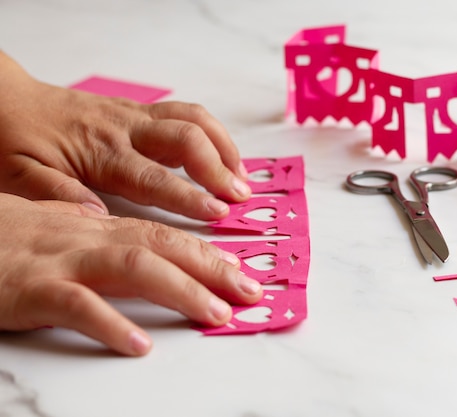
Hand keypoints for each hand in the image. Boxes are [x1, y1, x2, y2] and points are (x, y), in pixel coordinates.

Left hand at [0, 51, 250, 219]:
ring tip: (242, 176)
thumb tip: (100, 219)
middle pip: (186, 138)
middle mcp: (124, 129)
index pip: (153, 176)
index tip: (218, 212)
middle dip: (219, 167)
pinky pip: (185, 113)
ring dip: (224, 146)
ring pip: (192, 119)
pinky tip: (222, 154)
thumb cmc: (13, 140)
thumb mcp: (19, 176)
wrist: (5, 99)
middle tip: (241, 196)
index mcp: (99, 152)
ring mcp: (134, 116)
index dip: (189, 195)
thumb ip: (57, 196)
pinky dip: (212, 133)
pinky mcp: (138, 110)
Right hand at [0, 193, 262, 355]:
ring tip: (215, 313)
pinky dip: (110, 324)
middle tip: (250, 292)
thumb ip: (89, 224)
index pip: (165, 237)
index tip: (241, 272)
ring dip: (180, 290)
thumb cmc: (2, 234)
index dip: (208, 254)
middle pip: (163, 248)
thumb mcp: (54, 224)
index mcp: (99, 228)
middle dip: (212, 269)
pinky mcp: (32, 289)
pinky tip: (139, 344)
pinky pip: (77, 305)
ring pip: (133, 268)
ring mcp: (62, 262)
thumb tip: (119, 226)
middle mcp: (89, 239)